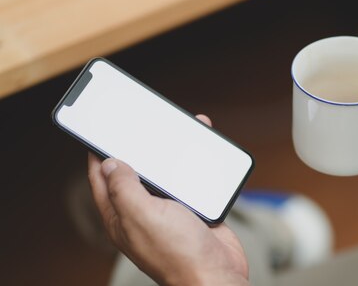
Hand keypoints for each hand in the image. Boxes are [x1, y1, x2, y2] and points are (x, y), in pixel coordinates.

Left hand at [87, 114, 248, 285]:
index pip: (102, 180)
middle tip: (141, 127)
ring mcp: (170, 212)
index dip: (99, 155)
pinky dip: (195, 168)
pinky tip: (201, 155)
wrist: (217, 274)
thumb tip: (109, 164)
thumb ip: (123, 188)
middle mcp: (144, 213)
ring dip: (172, 155)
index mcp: (123, 216)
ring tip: (176, 133)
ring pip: (167, 177)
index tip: (100, 132)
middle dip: (139, 149)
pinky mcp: (195, 211)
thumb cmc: (179, 254)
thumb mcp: (142, 215)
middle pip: (136, 174)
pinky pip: (192, 183)